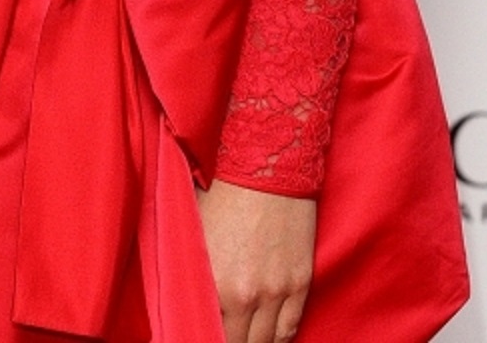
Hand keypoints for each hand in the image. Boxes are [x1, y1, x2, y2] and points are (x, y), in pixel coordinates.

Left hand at [196, 180, 315, 342]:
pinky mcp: (300, 281)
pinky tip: (268, 336)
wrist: (266, 163)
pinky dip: (278, 338)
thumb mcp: (194, 232)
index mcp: (213, 282)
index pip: (205, 332)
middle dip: (228, 340)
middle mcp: (246, 295)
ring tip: (245, 336)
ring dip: (253, 342)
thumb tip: (186, 296)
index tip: (200, 332)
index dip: (202, 334)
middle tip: (223, 333)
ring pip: (265, 342)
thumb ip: (192, 271)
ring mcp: (277, 290)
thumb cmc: (223, 190)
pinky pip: (289, 328)